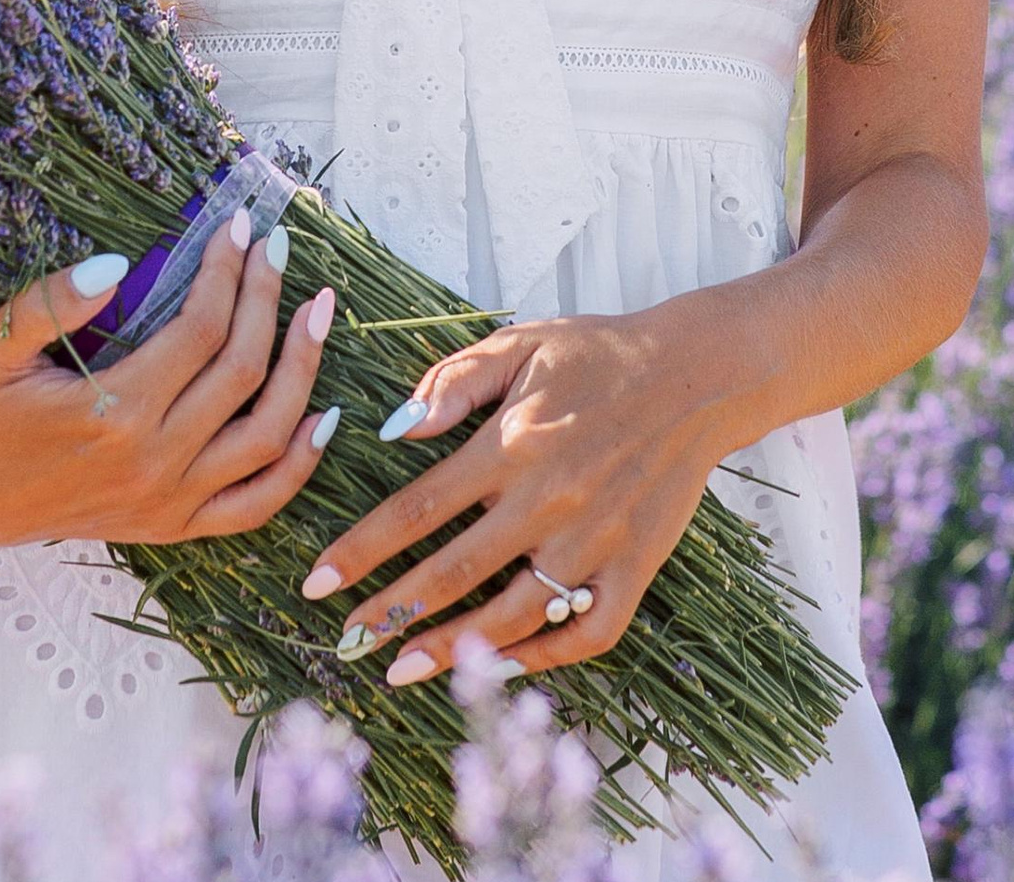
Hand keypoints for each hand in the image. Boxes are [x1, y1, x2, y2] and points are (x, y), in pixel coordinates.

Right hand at [0, 209, 340, 548]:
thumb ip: (47, 305)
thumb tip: (112, 263)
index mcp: (112, 414)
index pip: (199, 331)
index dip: (226, 272)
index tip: (239, 224)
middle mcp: (153, 463)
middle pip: (241, 371)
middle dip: (267, 297)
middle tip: (278, 244)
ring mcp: (169, 503)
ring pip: (266, 436)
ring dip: (303, 369)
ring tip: (319, 309)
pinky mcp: (174, 526)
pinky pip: (256, 504)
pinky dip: (300, 464)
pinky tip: (324, 417)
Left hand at [298, 308, 729, 684]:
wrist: (695, 374)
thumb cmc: (597, 354)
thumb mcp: (518, 344)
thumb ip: (452, 382)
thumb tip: (394, 428)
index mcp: (513, 444)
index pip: (418, 508)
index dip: (362, 549)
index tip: (317, 581)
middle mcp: (550, 499)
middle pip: (455, 572)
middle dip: (391, 612)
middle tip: (346, 639)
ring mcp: (597, 541)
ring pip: (512, 614)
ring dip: (453, 647)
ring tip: (402, 668)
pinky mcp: (637, 568)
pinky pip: (587, 632)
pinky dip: (543, 657)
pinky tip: (502, 665)